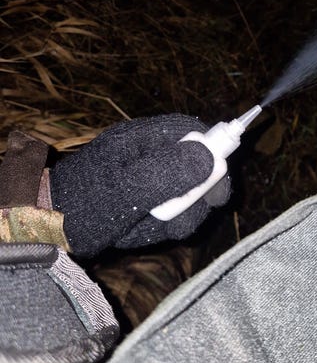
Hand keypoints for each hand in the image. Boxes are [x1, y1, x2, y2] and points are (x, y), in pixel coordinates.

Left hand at [50, 115, 230, 256]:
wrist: (53, 226)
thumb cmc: (83, 203)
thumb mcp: (125, 190)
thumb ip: (167, 174)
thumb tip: (212, 158)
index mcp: (147, 137)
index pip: (196, 134)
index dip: (215, 157)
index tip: (217, 190)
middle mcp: (156, 153)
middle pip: (200, 167)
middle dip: (192, 198)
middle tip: (173, 218)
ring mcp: (155, 175)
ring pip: (191, 193)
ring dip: (177, 216)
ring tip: (147, 225)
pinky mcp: (153, 195)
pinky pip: (177, 210)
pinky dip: (167, 224)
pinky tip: (144, 228)